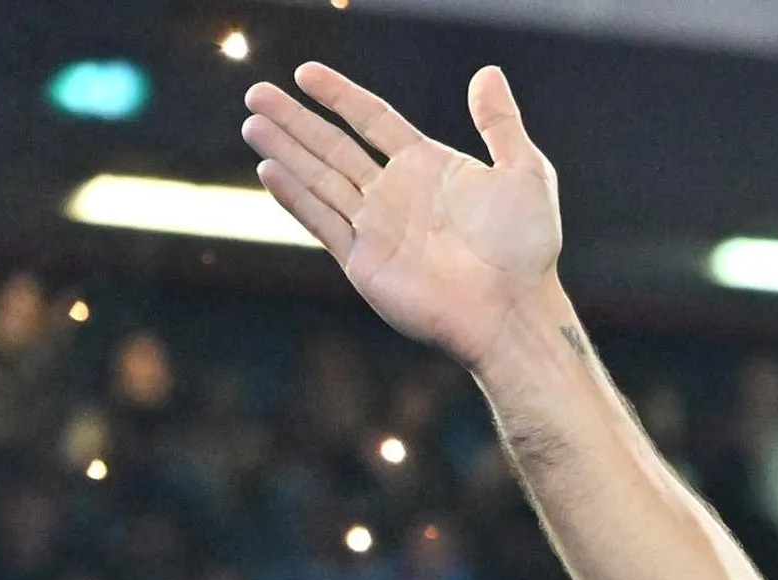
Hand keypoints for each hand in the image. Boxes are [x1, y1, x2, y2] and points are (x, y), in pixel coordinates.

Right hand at [243, 64, 564, 368]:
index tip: (305, 73)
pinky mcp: (363, 262)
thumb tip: (487, 72)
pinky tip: (268, 169)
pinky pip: (322, 221)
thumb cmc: (525, 247)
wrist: (512, 310)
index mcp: (428, 166)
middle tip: (256, 93)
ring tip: (252, 121)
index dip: (339, 95)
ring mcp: (376, 228)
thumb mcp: (526, 172)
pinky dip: (295, 196)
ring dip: (285, 150)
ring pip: (319, 177)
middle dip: (294, 119)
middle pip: (334, 146)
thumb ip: (500, 123)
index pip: (372, 120)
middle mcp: (396, 194)